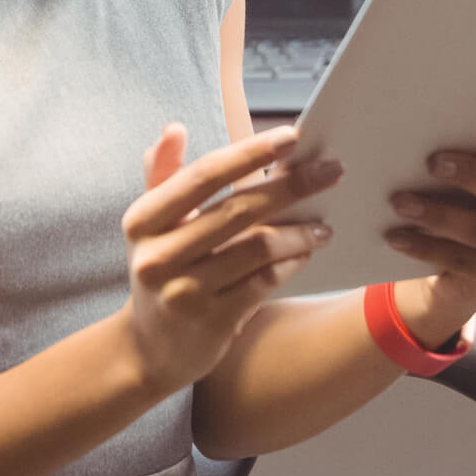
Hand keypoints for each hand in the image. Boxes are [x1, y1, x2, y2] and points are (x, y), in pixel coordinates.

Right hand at [118, 122, 343, 392]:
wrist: (149, 348)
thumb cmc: (160, 268)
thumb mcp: (151, 224)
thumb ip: (163, 174)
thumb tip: (174, 128)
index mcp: (143, 219)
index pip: (203, 176)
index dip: (249, 153)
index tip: (292, 136)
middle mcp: (158, 255)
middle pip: (238, 209)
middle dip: (291, 186)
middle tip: (332, 170)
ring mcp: (184, 292)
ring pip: (258, 248)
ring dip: (299, 232)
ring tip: (323, 224)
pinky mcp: (212, 322)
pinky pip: (264, 282)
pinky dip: (290, 263)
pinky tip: (306, 252)